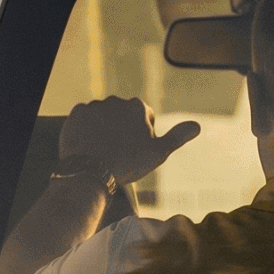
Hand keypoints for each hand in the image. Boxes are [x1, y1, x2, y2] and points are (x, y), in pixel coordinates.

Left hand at [59, 97, 199, 185]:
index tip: (135, 150)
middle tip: (118, 151)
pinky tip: (88, 145)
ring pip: (102, 117)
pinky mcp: (76, 114)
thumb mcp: (158, 152)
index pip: (144, 117)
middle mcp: (115, 101)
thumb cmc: (127, 163)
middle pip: (122, 115)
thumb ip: (177, 136)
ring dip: (103, 128)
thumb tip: (197, 126)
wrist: (91, 172)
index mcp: (137, 107)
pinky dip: (86, 129)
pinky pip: (83, 119)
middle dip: (122, 129)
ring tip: (102, 150)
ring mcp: (94, 106)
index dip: (142, 135)